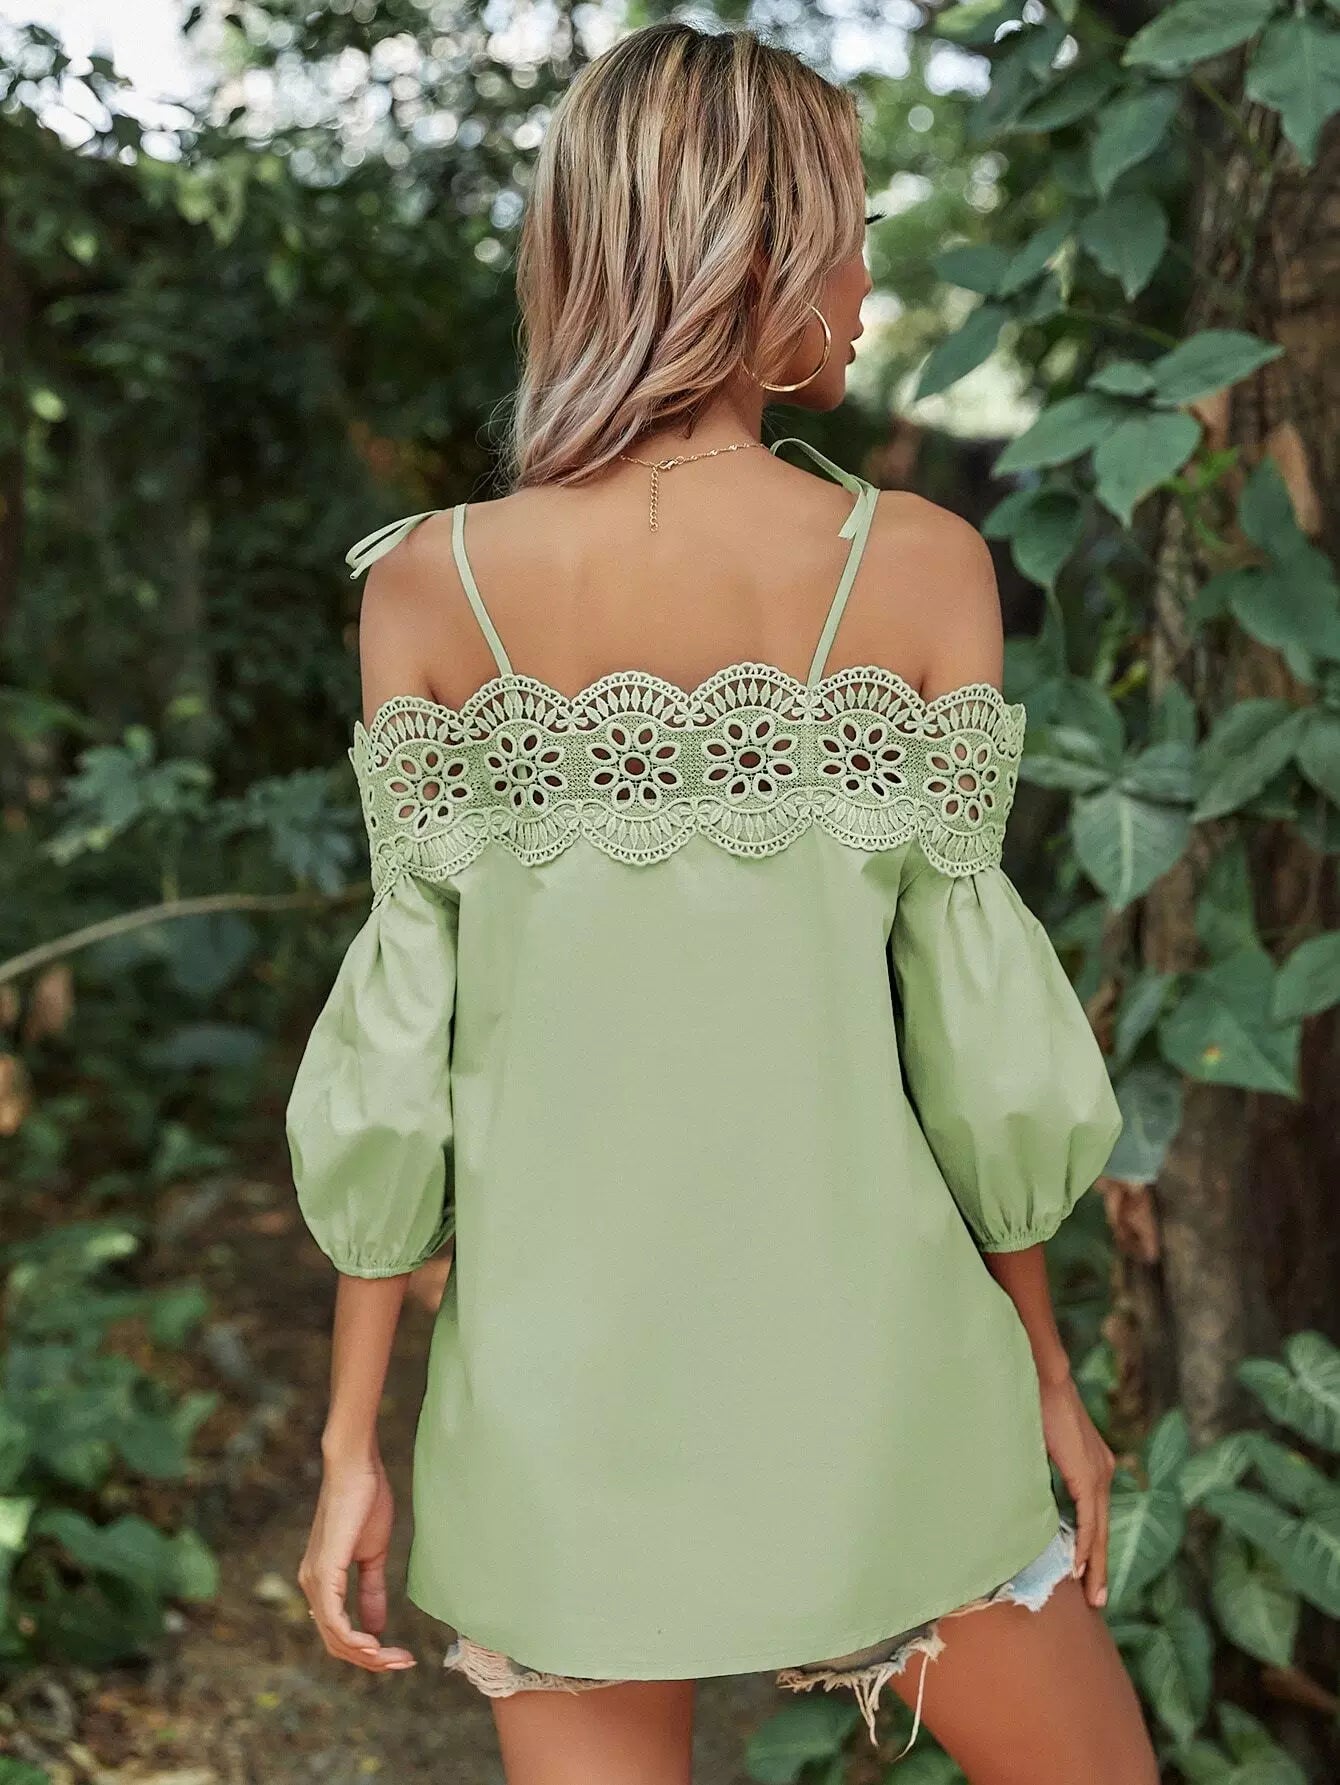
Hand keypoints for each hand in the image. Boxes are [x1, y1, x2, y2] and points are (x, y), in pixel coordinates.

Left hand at [298, 1451, 417, 1670]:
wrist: (357, 1467)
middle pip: (336, 1643)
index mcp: (322, 1582)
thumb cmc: (365, 1501)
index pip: (340, 1633)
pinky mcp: (324, 1570)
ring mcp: (315, 1579)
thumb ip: (371, 1590)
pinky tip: (376, 1644)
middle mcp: (311, 1586)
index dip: (369, 1652)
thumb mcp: (373, 1554)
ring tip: (397, 1657)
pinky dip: (355, 1638)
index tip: (401, 1655)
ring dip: (367, 1654)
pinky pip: (334, 1618)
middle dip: (371, 1660)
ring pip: (335, 1637)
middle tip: (405, 1661)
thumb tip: (377, 1626)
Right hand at [1037, 1371, 1115, 1609]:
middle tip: (1097, 1599)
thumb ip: (1043, 1466)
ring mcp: (1100, 1472)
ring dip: (1094, 1563)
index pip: (1095, 1514)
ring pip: (1099, 1529)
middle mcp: (1104, 1470)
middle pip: (1101, 1528)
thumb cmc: (1036, 1399)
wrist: (1046, 1374)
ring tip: (1092, 1595)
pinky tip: (1078, 1567)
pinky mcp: (1089, 1474)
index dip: (1091, 1545)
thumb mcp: (1042, 1441)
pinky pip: (1089, 1519)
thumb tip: (1027, 1489)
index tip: (1085, 1572)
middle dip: (1098, 1565)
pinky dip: (1085, 1544)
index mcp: (1094, 1463)